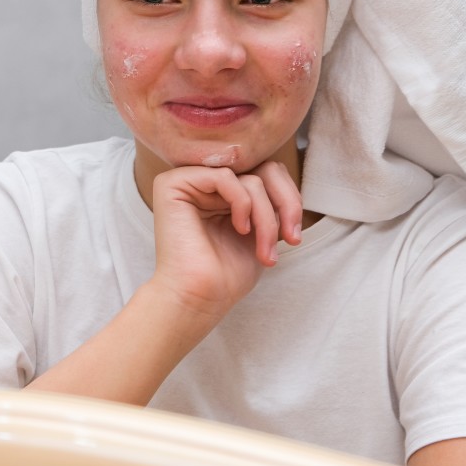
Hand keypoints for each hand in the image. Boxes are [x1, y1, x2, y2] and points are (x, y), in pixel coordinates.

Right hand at [149, 161, 302, 320]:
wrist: (199, 298)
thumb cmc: (226, 274)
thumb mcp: (262, 230)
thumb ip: (269, 199)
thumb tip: (284, 174)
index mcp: (220, 192)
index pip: (266, 173)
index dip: (289, 199)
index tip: (293, 237)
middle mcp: (202, 181)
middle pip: (262, 168)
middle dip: (286, 203)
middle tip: (290, 238)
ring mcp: (186, 181)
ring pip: (248, 177)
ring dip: (266, 217)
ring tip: (264, 250)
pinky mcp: (172, 184)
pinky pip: (225, 177)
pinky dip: (242, 203)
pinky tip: (240, 229)